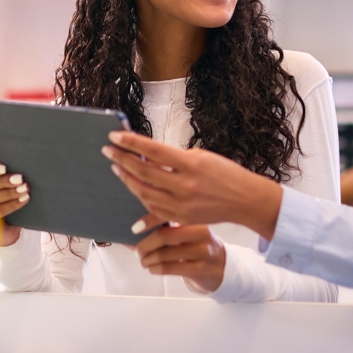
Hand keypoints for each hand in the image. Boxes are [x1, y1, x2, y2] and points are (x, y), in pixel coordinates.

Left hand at [102, 131, 283, 240]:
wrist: (244, 200)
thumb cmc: (224, 173)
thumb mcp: (200, 157)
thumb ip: (173, 159)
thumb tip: (146, 155)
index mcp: (191, 165)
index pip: (153, 151)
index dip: (131, 142)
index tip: (115, 135)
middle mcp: (185, 186)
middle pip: (144, 172)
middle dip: (123, 160)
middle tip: (109, 151)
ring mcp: (182, 204)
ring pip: (144, 193)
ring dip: (128, 179)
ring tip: (118, 168)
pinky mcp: (182, 217)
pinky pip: (154, 208)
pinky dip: (141, 196)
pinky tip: (133, 186)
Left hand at [135, 224, 226, 292]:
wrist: (224, 267)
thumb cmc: (199, 246)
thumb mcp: (187, 233)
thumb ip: (164, 230)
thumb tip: (131, 234)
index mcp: (196, 218)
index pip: (168, 215)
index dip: (148, 221)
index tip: (134, 229)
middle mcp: (201, 232)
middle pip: (164, 236)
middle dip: (144, 245)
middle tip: (138, 251)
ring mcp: (203, 251)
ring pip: (165, 254)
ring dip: (148, 260)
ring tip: (143, 261)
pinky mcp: (201, 269)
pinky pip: (170, 268)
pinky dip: (156, 269)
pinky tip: (153, 268)